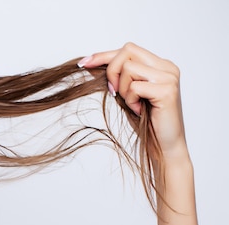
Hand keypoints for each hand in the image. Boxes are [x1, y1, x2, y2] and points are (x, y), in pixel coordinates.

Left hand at [78, 43, 187, 161]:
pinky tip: (139, 110)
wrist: (164, 146)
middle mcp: (167, 67)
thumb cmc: (146, 122)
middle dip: (112, 71)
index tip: (84, 63)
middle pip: (127, 51)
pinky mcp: (167, 90)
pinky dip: (130, 100)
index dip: (104, 55)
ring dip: (123, 89)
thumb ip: (117, 78)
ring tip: (133, 104)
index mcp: (159, 65)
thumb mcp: (127, 95)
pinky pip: (134, 87)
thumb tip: (90, 63)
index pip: (128, 50)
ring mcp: (169, 77)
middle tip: (114, 93)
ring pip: (129, 68)